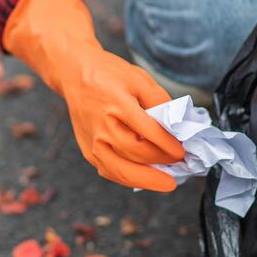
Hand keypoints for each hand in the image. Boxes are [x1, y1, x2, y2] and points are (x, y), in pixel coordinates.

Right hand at [63, 47, 184, 189]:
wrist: (74, 73)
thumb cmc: (109, 74)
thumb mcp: (139, 78)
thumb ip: (160, 101)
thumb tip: (178, 126)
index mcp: (117, 104)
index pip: (149, 132)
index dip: (169, 145)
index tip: (183, 152)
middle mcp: (102, 126)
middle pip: (136, 154)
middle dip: (162, 162)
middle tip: (180, 165)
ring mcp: (92, 141)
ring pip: (121, 170)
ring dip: (147, 180)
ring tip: (166, 182)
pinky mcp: (87, 150)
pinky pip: (109, 171)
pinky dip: (129, 179)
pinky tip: (145, 178)